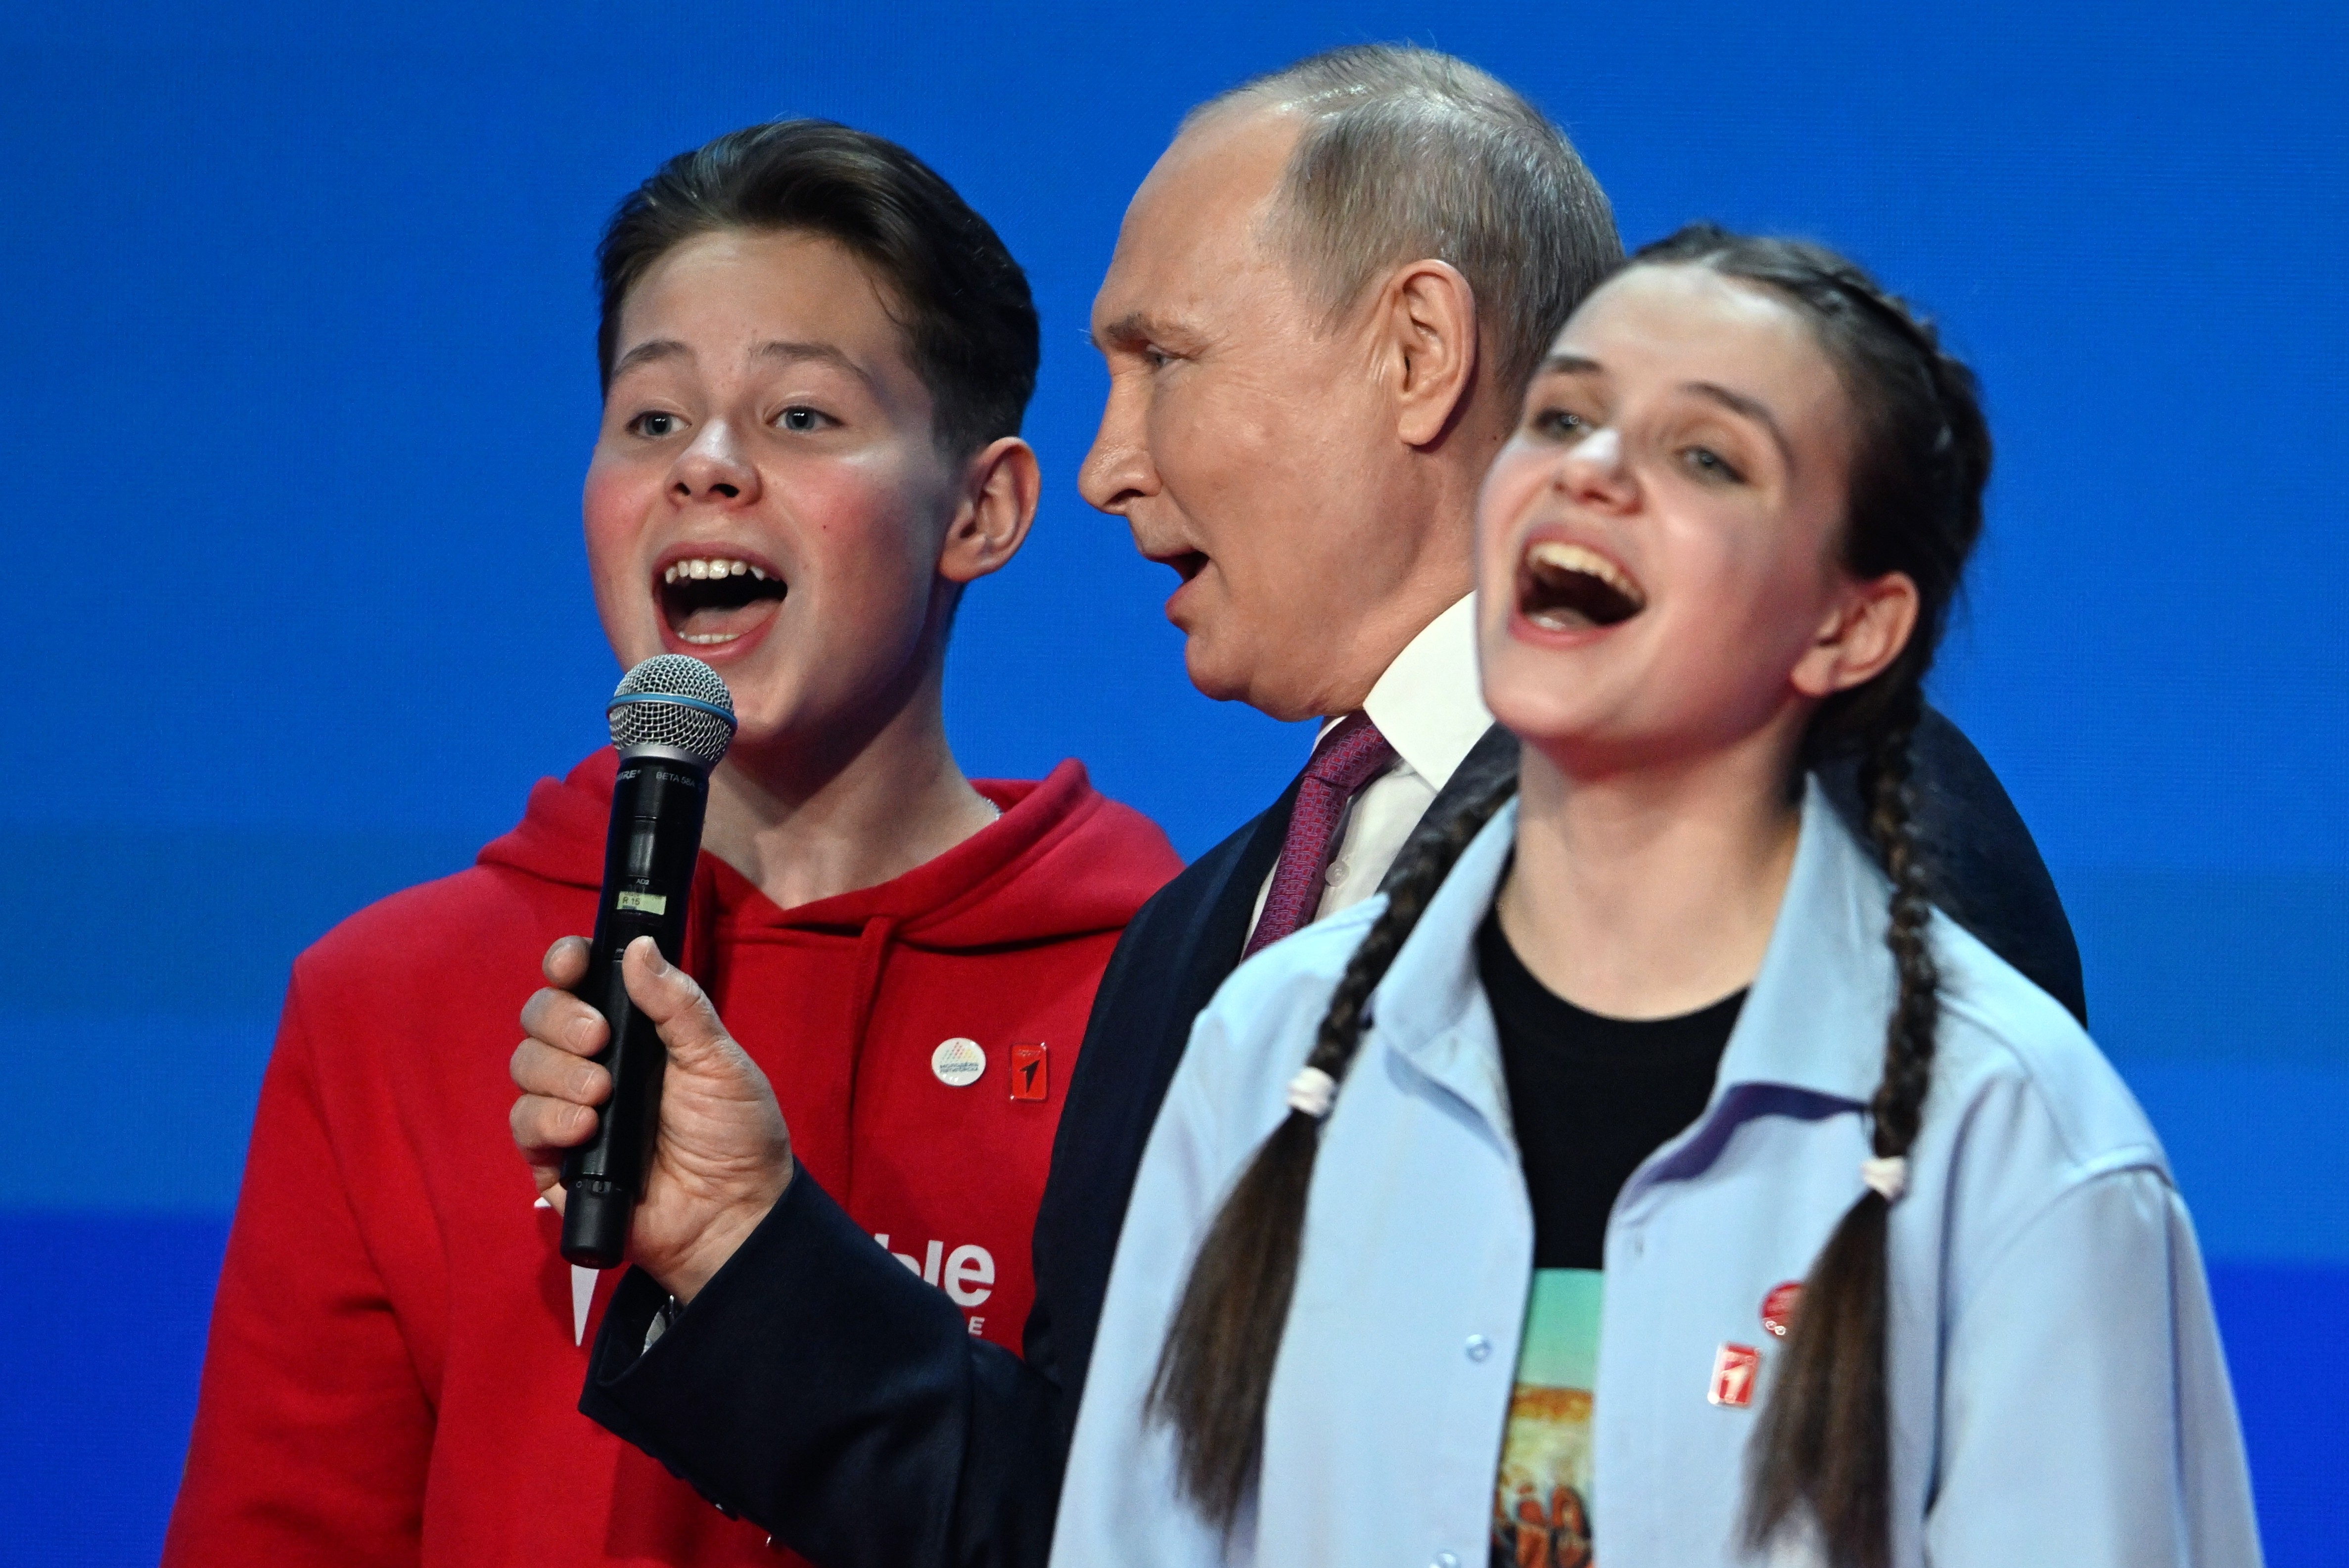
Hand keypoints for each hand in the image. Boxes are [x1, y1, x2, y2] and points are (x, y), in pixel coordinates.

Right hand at [510, 935, 793, 1301]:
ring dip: (557, 1072)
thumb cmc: (736, 1135)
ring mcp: (570, 1110)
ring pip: (525, 1066)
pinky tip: (584, 1129)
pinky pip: (524, 1125)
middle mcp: (594, 1062)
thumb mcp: (719, 1060)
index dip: (566, 964)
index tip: (572, 963)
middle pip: (540, 1017)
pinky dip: (548, 1119)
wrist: (733, 1214)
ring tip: (601, 1095)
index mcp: (633, 1031)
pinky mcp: (555, 1160)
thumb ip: (678, 1004)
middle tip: (598, 1040)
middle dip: (560, 1018)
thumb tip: (639, 945)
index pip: (579, 981)